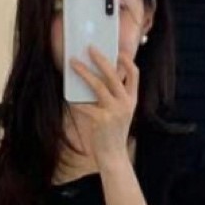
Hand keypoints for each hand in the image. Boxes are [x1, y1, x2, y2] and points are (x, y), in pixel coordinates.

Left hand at [68, 45, 137, 169]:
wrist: (114, 156)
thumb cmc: (113, 133)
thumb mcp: (119, 113)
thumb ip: (113, 97)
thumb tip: (96, 78)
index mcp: (132, 100)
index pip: (135, 75)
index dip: (127, 61)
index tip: (118, 51)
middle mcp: (126, 103)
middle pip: (114, 75)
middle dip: (100, 59)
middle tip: (90, 48)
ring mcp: (114, 111)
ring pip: (98, 85)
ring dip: (84, 72)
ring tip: (73, 64)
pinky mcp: (102, 120)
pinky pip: (85, 106)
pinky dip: (76, 102)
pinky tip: (69, 99)